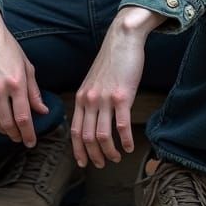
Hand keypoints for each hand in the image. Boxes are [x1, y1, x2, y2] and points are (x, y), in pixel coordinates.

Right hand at [0, 1, 48, 146]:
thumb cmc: (7, 47)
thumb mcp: (26, 66)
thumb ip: (34, 91)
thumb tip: (42, 110)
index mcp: (17, 83)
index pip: (24, 117)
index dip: (28, 134)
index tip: (31, 143)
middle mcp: (0, 89)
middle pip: (8, 124)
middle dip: (15, 135)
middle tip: (20, 138)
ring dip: (1, 130)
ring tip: (8, 130)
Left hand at [71, 6, 165, 167]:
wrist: (122, 40)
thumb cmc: (110, 62)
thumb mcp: (93, 82)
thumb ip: (90, 100)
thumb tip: (91, 120)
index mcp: (81, 97)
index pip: (74, 131)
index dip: (78, 150)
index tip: (83, 162)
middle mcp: (90, 100)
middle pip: (86, 137)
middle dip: (94, 156)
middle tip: (102, 165)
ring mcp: (105, 99)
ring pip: (102, 135)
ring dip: (109, 152)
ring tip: (116, 158)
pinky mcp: (122, 96)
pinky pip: (122, 126)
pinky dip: (125, 141)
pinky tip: (130, 147)